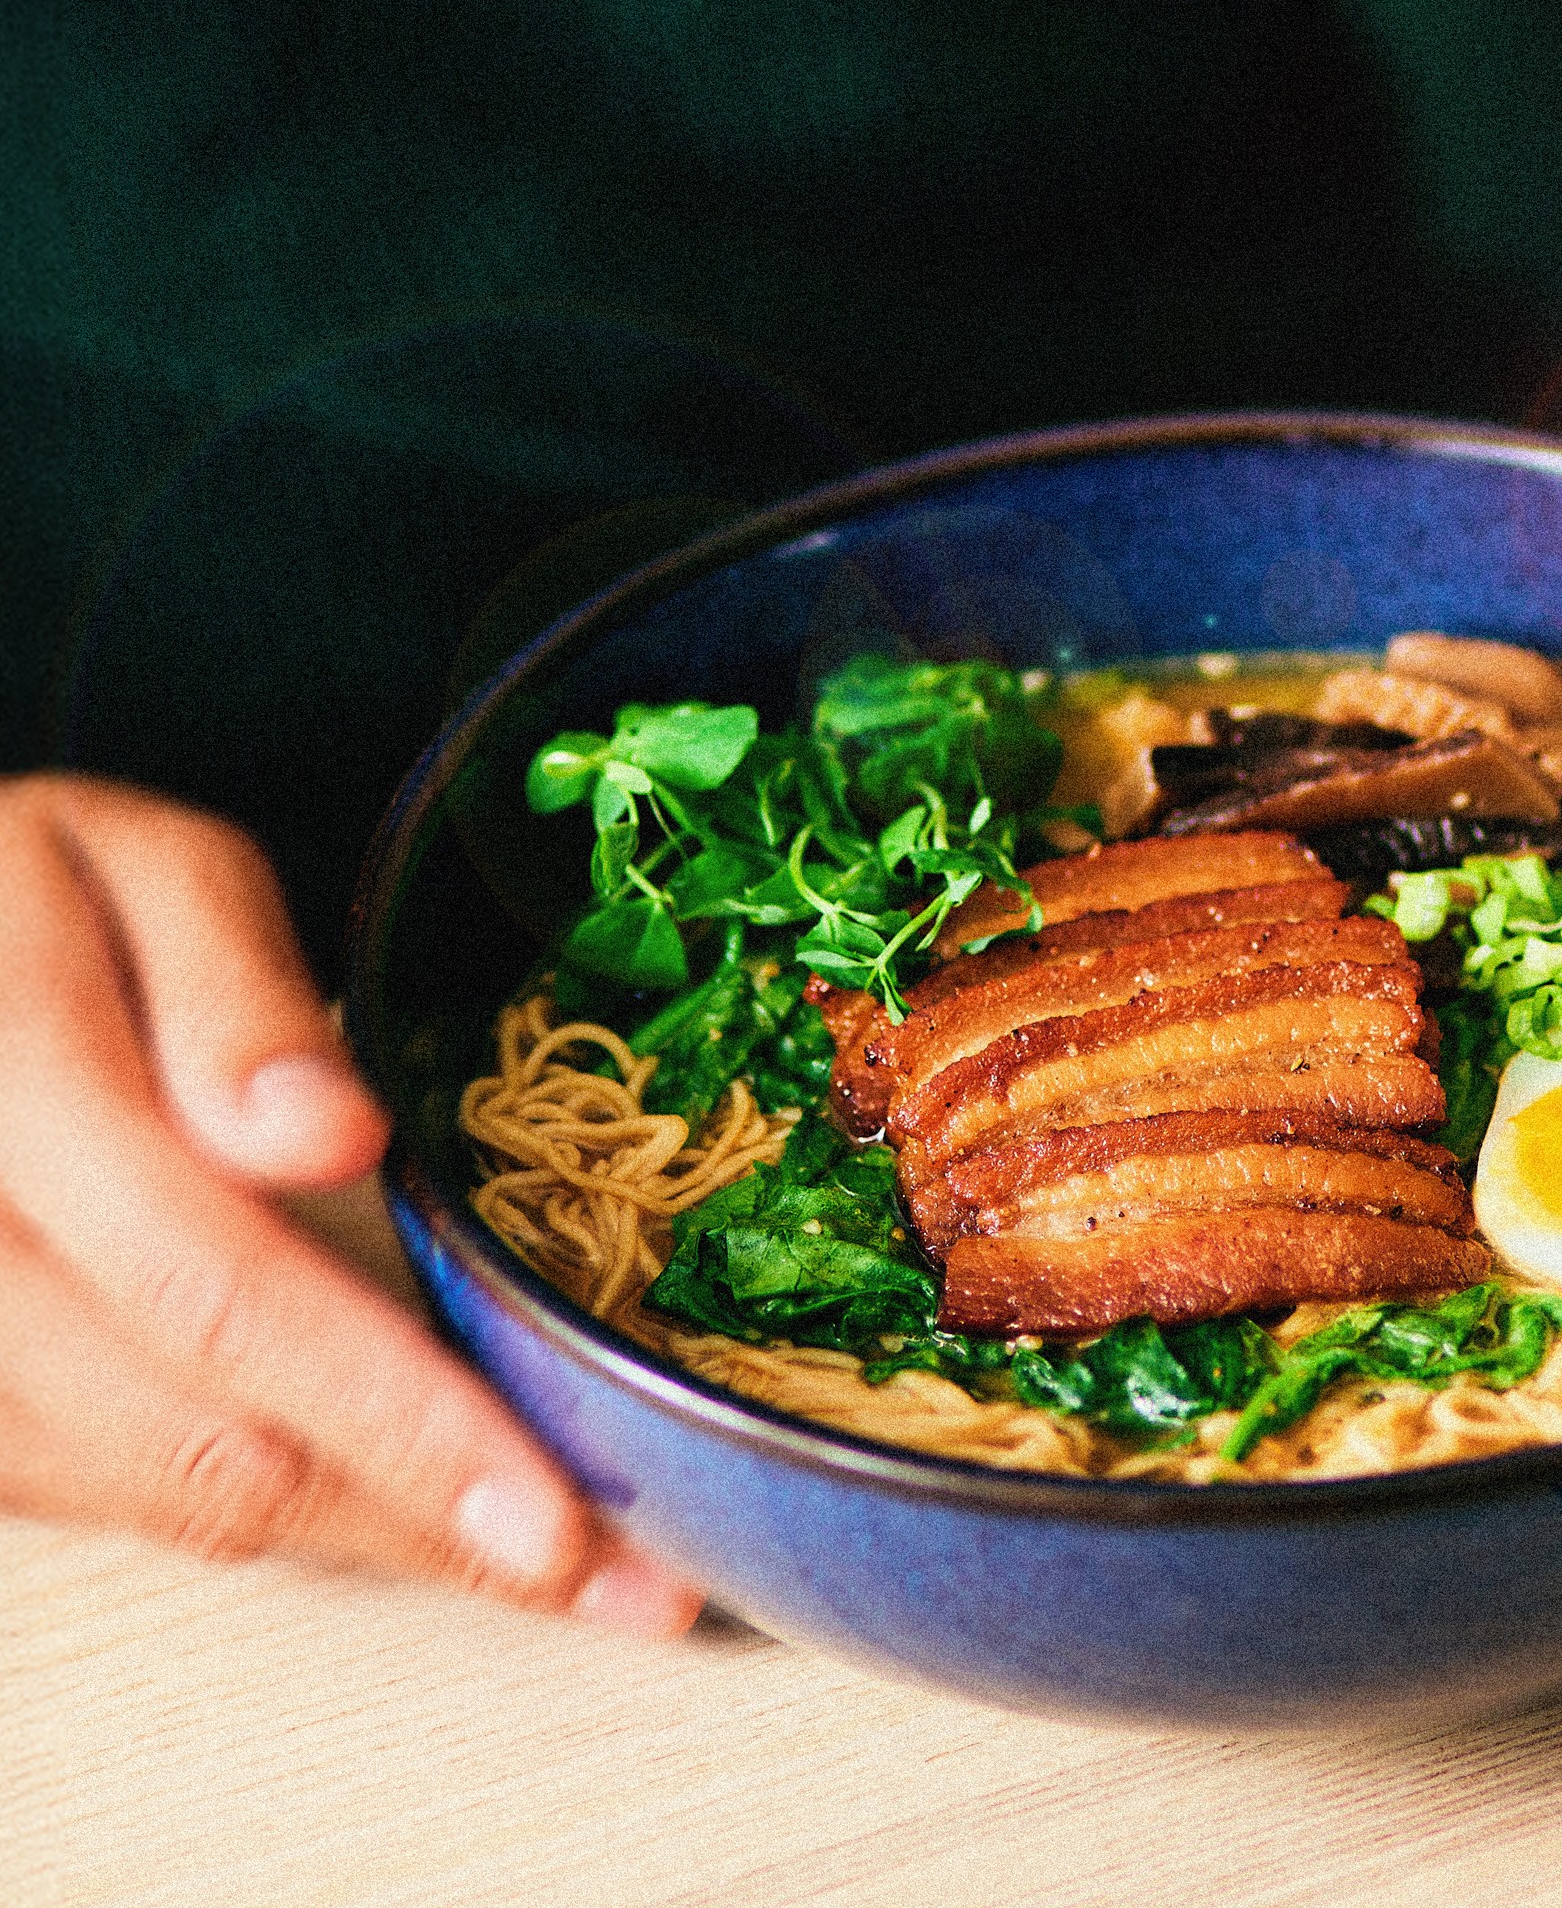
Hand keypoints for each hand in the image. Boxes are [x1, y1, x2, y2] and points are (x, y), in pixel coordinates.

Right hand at [0, 775, 699, 1633]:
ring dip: (367, 1535)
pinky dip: (275, 1506)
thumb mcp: (143, 871)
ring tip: (542, 1549)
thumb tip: (325, 1134)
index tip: (551, 1518)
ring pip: (167, 1498)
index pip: (220, 1295)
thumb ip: (227, 994)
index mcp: (19, 1092)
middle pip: (205, 1444)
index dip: (398, 1423)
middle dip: (423, 1524)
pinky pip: (115, 1493)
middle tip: (612, 1580)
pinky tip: (401, 1495)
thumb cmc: (38, 893)